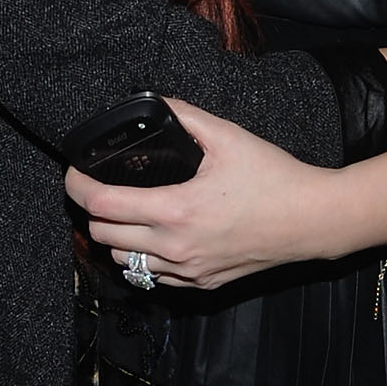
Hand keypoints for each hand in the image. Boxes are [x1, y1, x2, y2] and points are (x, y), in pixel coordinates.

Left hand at [64, 99, 334, 289]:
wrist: (312, 221)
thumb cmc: (275, 178)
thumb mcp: (227, 137)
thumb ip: (184, 116)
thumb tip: (152, 101)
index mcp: (176, 210)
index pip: (101, 205)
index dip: (77, 185)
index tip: (75, 172)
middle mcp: (175, 248)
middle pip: (102, 234)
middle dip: (95, 209)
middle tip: (103, 187)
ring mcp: (187, 271)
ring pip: (122, 261)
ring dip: (116, 236)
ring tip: (127, 212)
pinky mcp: (200, 285)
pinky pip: (151, 278)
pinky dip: (142, 258)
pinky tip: (155, 236)